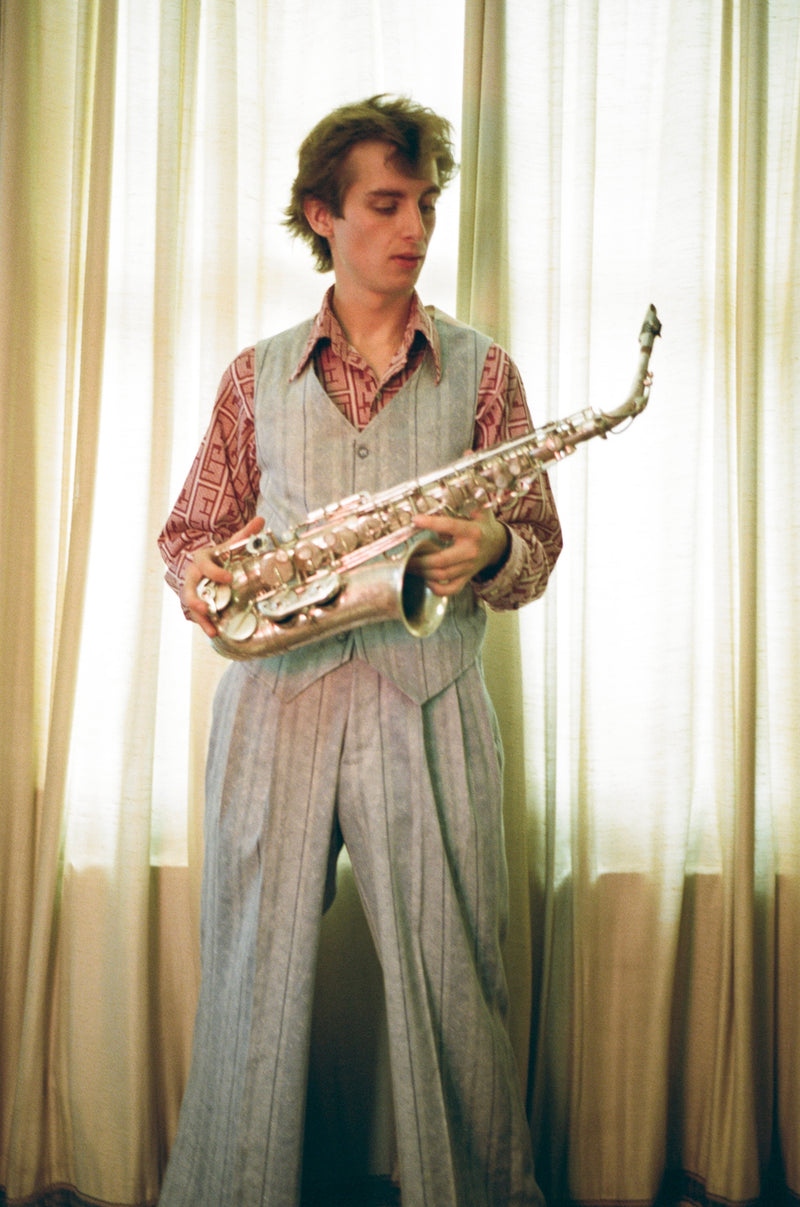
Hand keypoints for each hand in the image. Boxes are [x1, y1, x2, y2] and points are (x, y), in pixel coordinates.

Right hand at [179, 516, 264, 636]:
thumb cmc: (220, 555)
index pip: (204, 565)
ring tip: (211, 629)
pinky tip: (215, 633)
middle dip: (195, 599)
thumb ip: (245, 534)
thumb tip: (261, 520)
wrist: (206, 564)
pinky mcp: (197, 603)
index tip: (228, 579)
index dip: (214, 572)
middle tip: (206, 607)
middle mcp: (194, 576)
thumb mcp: (231, 543)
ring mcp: (193, 591)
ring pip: (191, 605)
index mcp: (202, 560)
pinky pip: (198, 615)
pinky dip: (205, 624)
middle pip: (189, 588)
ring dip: (200, 618)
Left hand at [409, 509, 509, 596]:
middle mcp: (470, 552)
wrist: (498, 546)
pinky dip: (437, 589)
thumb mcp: (480, 510)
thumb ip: (468, 500)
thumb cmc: (483, 526)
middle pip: (441, 560)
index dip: (432, 523)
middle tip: (406, 554)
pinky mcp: (466, 578)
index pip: (450, 527)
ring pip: (442, 575)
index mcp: (473, 532)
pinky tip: (427, 580)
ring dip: (423, 572)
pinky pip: (451, 589)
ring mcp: (468, 567)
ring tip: (409, 565)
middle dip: (420, 559)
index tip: (416, 520)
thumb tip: (452, 488)